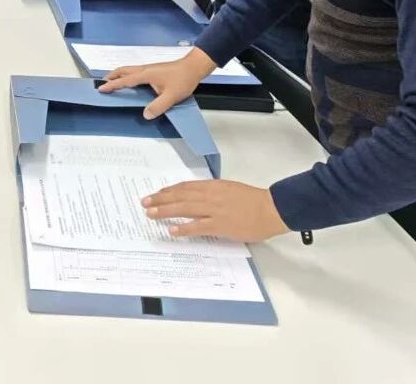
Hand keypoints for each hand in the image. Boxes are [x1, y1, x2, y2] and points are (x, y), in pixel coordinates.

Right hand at [97, 47, 215, 117]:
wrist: (194, 67)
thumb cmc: (183, 79)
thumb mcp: (171, 96)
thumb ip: (158, 106)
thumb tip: (145, 115)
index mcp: (145, 75)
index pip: (125, 80)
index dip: (112, 85)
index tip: (101, 89)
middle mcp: (145, 69)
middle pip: (123, 70)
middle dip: (112, 76)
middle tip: (103, 83)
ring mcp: (149, 68)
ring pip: (129, 70)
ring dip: (119, 75)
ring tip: (114, 82)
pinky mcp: (154, 70)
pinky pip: (135, 71)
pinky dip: (127, 75)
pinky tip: (132, 83)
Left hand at [144, 180, 288, 242]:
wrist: (271, 208)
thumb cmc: (253, 200)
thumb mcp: (230, 189)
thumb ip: (213, 192)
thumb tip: (197, 197)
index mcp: (212, 186)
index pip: (185, 187)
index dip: (168, 191)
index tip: (156, 194)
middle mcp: (210, 195)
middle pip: (179, 196)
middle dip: (160, 199)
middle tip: (144, 202)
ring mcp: (214, 210)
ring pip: (184, 208)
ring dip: (165, 211)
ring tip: (150, 214)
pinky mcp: (220, 225)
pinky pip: (198, 226)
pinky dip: (184, 228)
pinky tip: (172, 230)